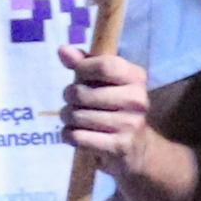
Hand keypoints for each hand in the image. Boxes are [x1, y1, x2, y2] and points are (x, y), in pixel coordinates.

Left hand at [59, 45, 154, 170]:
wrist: (137, 150)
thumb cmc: (115, 108)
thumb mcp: (104, 82)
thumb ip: (83, 63)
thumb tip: (63, 50)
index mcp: (136, 78)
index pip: (104, 66)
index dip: (82, 69)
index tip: (79, 76)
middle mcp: (137, 100)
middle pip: (83, 93)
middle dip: (69, 97)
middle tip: (73, 102)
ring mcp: (129, 124)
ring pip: (77, 116)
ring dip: (68, 118)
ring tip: (74, 119)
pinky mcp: (118, 147)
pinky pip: (78, 137)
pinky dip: (68, 136)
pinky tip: (75, 134)